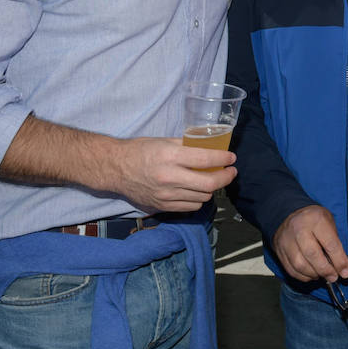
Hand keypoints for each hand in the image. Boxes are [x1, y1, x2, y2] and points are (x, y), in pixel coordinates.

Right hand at [106, 136, 235, 212]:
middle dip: (226, 178)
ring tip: (213, 180)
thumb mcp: (165, 141)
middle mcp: (169, 177)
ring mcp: (166, 195)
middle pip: (209, 184)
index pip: (206, 160)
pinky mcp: (162, 206)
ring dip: (212, 189)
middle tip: (231, 171)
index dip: (224, 159)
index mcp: (170, 156)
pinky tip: (198, 191)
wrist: (115, 169)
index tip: (231, 158)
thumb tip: (211, 149)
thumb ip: (188, 146)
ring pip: (202, 197)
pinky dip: (199, 199)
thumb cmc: (140, 151)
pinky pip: (190, 207)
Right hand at [271, 205, 347, 282]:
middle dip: (325, 270)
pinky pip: (291, 269)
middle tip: (334, 277)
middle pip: (312, 255)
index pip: (330, 243)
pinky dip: (303, 276)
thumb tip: (342, 269)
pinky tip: (312, 275)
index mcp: (316, 219)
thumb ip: (335, 244)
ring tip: (323, 275)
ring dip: (314, 274)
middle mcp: (298, 228)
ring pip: (299, 264)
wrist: (290, 213)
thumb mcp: (329, 223)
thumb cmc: (315, 220)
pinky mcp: (279, 250)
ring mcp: (286, 239)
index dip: (339, 261)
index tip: (346, 273)